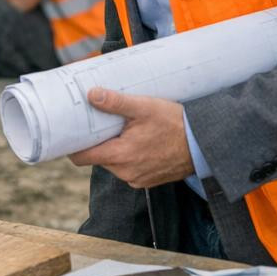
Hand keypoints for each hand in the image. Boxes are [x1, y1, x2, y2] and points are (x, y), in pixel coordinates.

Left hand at [68, 88, 194, 188]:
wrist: (205, 145)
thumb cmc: (176, 125)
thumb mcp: (144, 107)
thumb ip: (116, 102)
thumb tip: (91, 94)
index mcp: (120, 156)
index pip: (81, 157)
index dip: (73, 144)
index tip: (72, 131)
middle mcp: (125, 173)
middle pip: (97, 158)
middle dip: (98, 142)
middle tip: (103, 124)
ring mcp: (137, 179)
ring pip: (113, 163)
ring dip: (115, 148)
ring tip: (124, 131)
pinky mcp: (147, 181)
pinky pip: (128, 168)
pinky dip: (129, 156)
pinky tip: (139, 142)